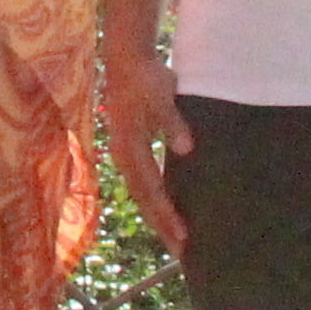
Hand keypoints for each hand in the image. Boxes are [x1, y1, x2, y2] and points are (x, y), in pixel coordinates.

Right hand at [105, 44, 194, 253]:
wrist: (127, 56)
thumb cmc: (144, 76)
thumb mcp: (160, 96)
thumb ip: (172, 123)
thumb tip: (186, 149)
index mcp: (130, 147)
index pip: (150, 190)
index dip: (167, 215)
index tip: (183, 237)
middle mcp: (124, 155)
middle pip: (144, 199)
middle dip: (162, 226)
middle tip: (182, 253)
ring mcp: (126, 153)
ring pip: (142, 193)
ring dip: (158, 216)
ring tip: (174, 237)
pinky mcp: (133, 147)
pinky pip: (145, 181)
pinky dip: (157, 199)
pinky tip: (169, 207)